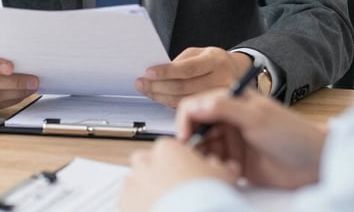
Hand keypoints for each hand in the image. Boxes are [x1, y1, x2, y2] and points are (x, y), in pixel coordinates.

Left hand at [120, 138, 235, 211]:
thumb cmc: (205, 199)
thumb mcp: (223, 177)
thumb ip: (221, 167)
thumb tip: (228, 166)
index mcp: (168, 149)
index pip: (168, 148)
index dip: (178, 161)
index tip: (185, 173)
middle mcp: (146, 163)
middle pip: (146, 161)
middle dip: (155, 172)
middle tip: (172, 188)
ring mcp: (133, 183)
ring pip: (134, 181)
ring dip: (144, 189)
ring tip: (163, 203)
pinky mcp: (125, 204)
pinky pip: (127, 201)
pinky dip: (137, 205)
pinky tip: (154, 210)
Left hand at [134, 47, 251, 107]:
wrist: (237, 72)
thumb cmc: (213, 61)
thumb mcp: (199, 53)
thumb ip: (180, 62)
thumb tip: (157, 74)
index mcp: (215, 60)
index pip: (187, 69)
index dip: (165, 72)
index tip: (148, 72)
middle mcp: (221, 79)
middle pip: (183, 87)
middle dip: (158, 86)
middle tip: (141, 83)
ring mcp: (219, 97)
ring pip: (183, 101)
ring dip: (160, 96)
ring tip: (146, 89)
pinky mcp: (214, 109)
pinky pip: (188, 108)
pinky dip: (170, 103)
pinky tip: (159, 97)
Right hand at [174, 88, 325, 188]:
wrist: (314, 163)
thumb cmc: (292, 134)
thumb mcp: (257, 117)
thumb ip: (224, 108)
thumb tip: (194, 105)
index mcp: (231, 100)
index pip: (194, 105)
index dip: (185, 121)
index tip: (185, 138)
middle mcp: (227, 119)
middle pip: (195, 128)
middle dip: (194, 143)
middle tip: (203, 157)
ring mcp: (231, 140)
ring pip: (202, 149)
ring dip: (206, 158)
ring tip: (223, 166)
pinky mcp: (235, 161)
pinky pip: (214, 165)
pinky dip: (217, 169)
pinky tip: (234, 173)